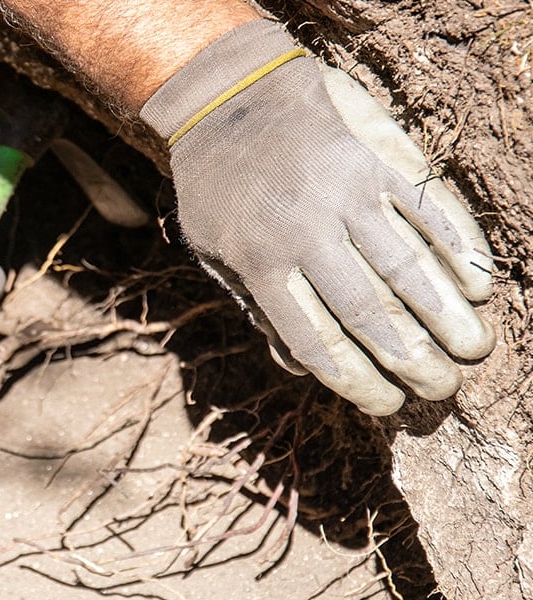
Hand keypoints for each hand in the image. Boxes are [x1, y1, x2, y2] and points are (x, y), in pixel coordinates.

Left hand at [140, 20, 493, 415]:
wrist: (228, 97)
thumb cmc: (218, 188)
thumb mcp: (214, 251)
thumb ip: (256, 307)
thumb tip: (301, 370)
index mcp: (260, 263)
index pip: (316, 339)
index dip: (356, 381)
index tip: (387, 408)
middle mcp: (306, 232)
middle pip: (370, 312)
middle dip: (412, 360)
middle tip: (442, 391)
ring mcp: (346, 194)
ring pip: (407, 267)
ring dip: (446, 315)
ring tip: (472, 350)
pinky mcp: (375, 160)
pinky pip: (426, 211)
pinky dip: (457, 248)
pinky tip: (479, 284)